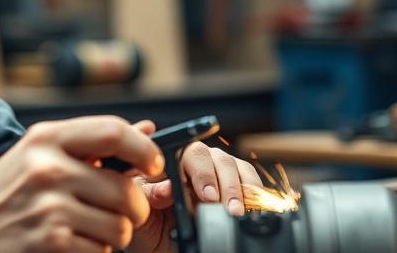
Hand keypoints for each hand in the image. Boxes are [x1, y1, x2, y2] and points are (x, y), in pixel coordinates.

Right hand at [0, 115, 163, 252]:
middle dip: (135, 207)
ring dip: (114, 234)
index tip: (154, 164)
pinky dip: (96, 252)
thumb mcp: (41, 154)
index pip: (113, 131)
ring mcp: (49, 207)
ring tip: (90, 227)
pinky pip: (102, 251)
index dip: (145, 149)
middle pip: (126, 188)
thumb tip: (146, 130)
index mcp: (47, 138)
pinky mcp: (50, 242)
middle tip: (123, 210)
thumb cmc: (8, 192)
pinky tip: (73, 243)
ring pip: (120, 226)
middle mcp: (48, 167)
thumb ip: (92, 143)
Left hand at [127, 123, 261, 252]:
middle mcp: (194, 160)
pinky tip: (250, 208)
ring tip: (236, 212)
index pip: (185, 153)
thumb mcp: (142, 213)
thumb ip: (150, 196)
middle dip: (223, 184)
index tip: (206, 195)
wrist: (165, 245)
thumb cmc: (149, 224)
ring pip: (234, 166)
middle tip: (225, 207)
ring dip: (239, 189)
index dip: (200, 172)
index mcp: (168, 161)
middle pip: (214, 158)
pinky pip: (249, 180)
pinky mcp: (235, 182)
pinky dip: (253, 193)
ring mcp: (215, 169)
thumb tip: (167, 189)